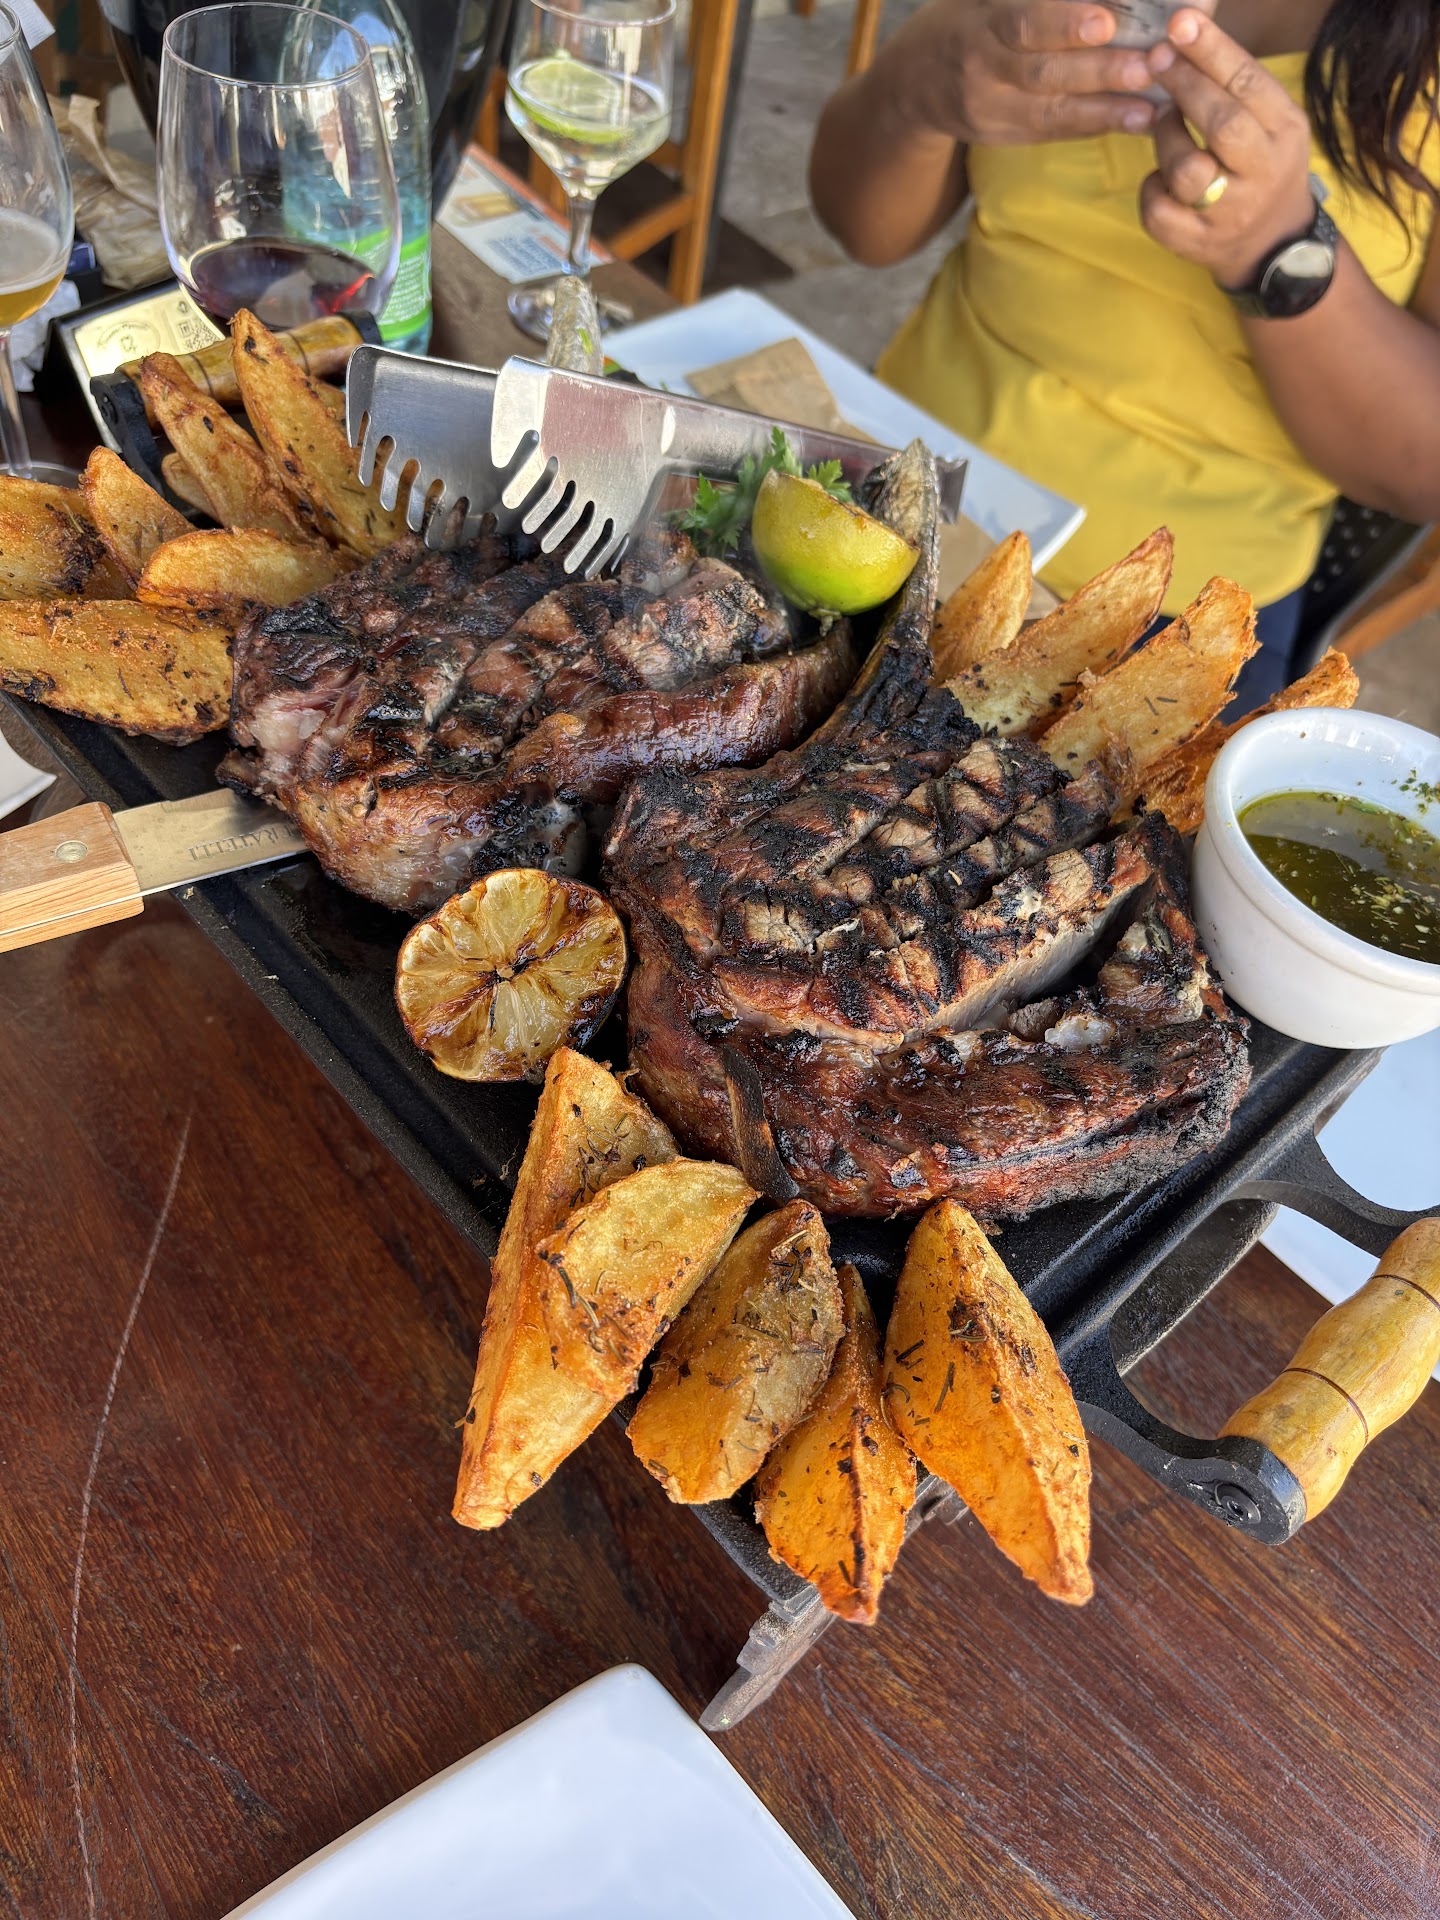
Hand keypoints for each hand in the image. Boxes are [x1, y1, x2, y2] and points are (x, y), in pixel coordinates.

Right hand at [902, 0, 1157, 146]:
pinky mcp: (1004, 136)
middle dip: (1099, 70)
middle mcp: (982, 70)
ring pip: (1052, 111)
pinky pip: (1054, 132)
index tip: (1106, 21)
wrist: (915, 81)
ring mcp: (991, 109)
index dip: (1064, 24)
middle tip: (1148, 65)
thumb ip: (1035, 0)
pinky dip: (1097, 125)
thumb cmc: (969, 19)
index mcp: (981, 25)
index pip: (1023, 25)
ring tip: (1150, 104)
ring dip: (1106, 108)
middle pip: (1043, 73)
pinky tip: (1136, 120)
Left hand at [1138, 10, 1315, 289]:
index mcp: (1285, 130)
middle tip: (1158, 59)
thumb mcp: (1269, 119)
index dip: (1211, 51)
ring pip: (1185, 169)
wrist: (1271, 241)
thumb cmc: (1261, 164)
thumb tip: (1184, 33)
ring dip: (1164, 138)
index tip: (1180, 23)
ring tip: (1164, 126)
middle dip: (1183, 84)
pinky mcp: (1199, 243)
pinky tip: (1160, 178)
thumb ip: (1236, 85)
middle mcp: (1263, 171)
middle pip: (1220, 123)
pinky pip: (1158, 211)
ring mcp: (1231, 213)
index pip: (1248, 83)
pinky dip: (1150, 188)